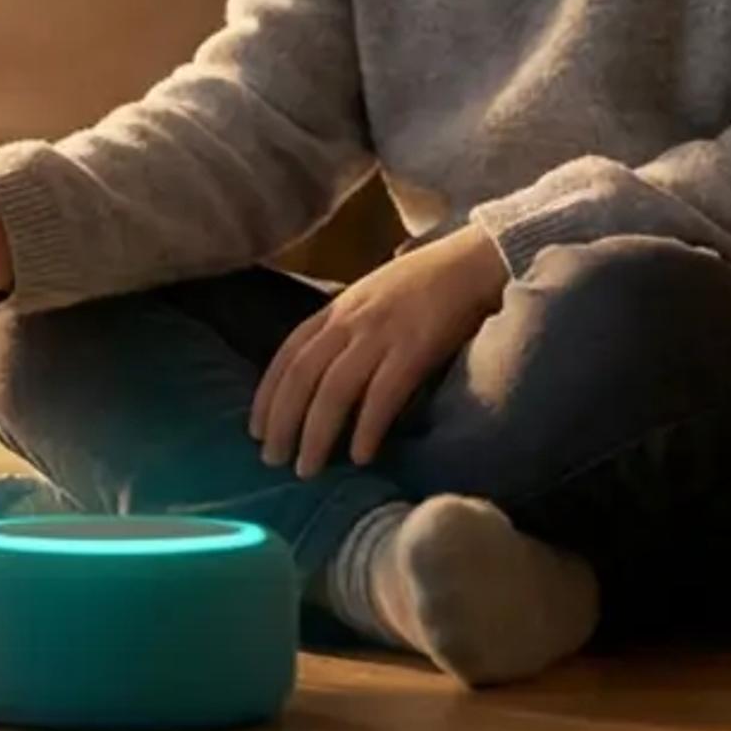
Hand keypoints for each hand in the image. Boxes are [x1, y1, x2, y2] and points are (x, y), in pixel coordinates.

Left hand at [249, 225, 507, 477]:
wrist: (475, 261)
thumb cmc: (427, 282)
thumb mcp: (372, 297)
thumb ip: (348, 328)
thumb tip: (325, 371)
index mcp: (337, 307)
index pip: (288, 354)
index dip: (268, 394)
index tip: (255, 429)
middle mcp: (351, 320)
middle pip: (302, 376)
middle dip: (282, 421)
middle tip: (272, 460)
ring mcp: (382, 333)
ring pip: (334, 389)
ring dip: (315, 433)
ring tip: (307, 469)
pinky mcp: (416, 348)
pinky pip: (383, 394)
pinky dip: (367, 427)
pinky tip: (359, 456)